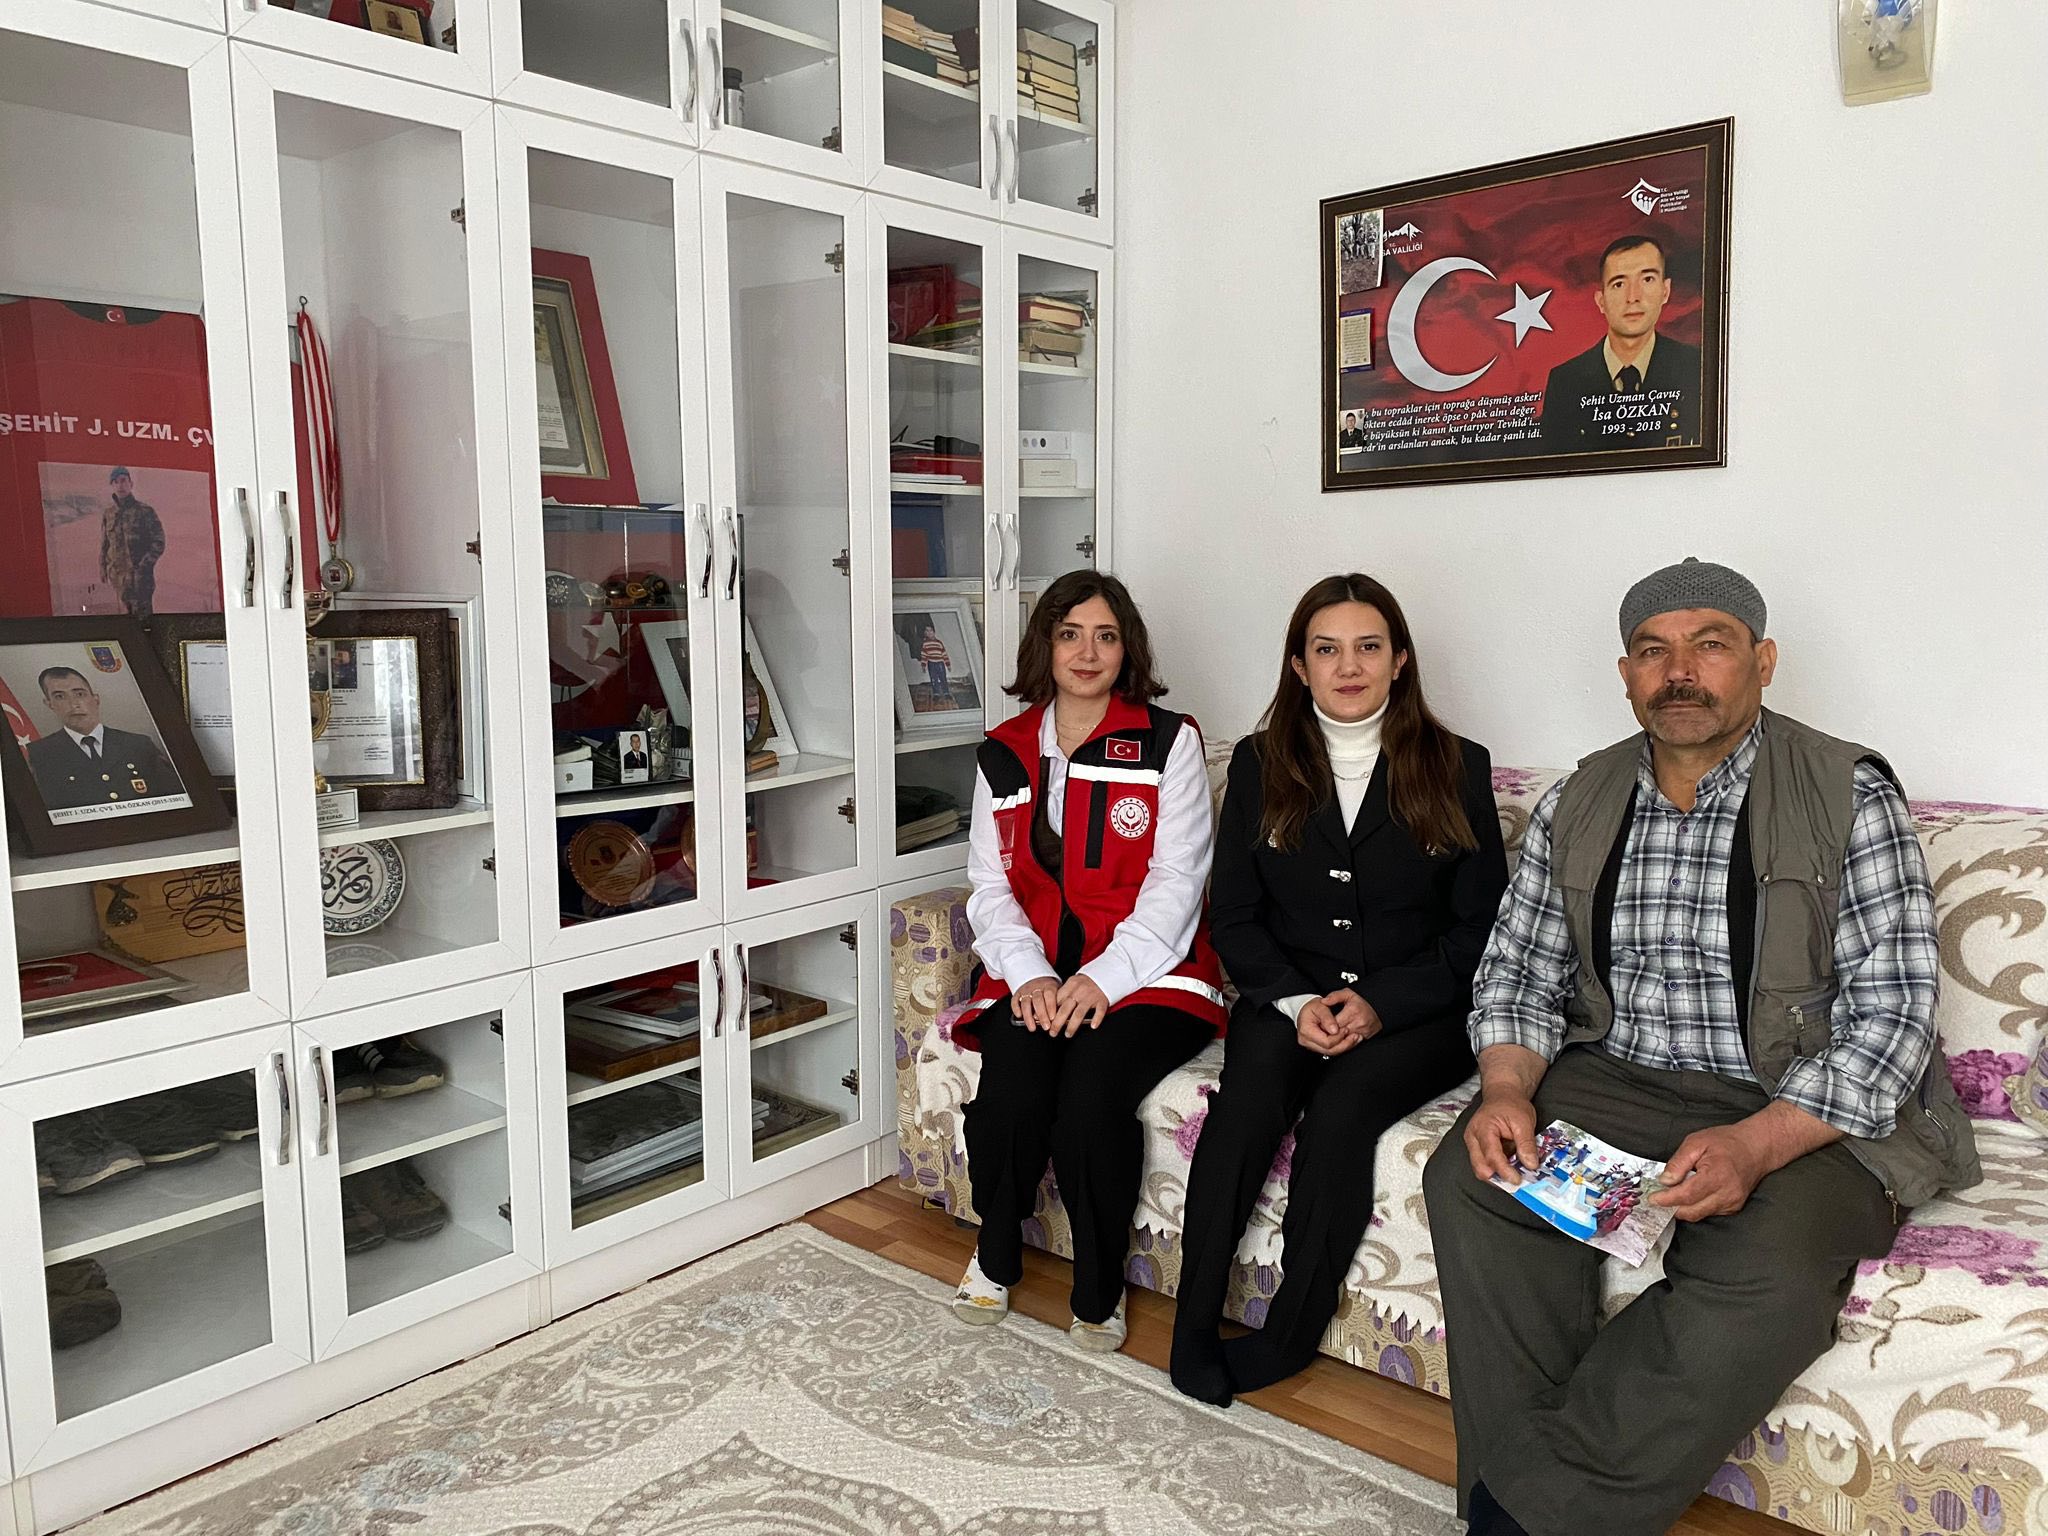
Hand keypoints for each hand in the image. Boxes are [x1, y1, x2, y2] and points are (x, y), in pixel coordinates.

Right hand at [1012, 977, 1058, 1032]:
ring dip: (1028, 1016)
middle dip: (1041, 1015)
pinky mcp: (1018, 994)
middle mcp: (1036, 987)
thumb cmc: (1051, 990)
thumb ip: (1059, 1002)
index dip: (1050, 1006)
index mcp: (1048, 985)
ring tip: (1032, 1028)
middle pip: (1038, 1000)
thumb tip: (1063, 1018)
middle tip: (1046, 1026)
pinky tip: (1019, 1016)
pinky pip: (1014, 1000)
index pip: (1049, 994)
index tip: (1053, 1018)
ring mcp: (1026, 990)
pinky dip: (1016, 1008)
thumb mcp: (1058, 992)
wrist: (1038, 978)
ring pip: (1026, 1002)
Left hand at [1050, 975, 1110, 1036]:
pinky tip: (1093, 1026)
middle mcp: (1079, 991)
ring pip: (1079, 1013)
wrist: (1102, 974)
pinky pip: (1099, 1011)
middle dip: (1057, 1023)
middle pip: (1065, 1009)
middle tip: (1053, 1033)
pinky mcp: (1102, 1000)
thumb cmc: (1084, 983)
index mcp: (1070, 986)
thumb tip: (1047, 1012)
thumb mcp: (1071, 985)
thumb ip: (1061, 996)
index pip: (1056, 1001)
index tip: (1045, 1022)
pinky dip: (1096, 1019)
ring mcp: (1091, 996)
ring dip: (1072, 1026)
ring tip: (1068, 1034)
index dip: (1049, 1013)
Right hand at [1295, 999, 1350, 1055]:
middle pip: (1329, 1050)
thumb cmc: (1312, 1007)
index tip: (1346, 1029)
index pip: (1326, 1041)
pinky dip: (1340, 1046)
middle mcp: (1306, 1041)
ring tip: (1355, 1038)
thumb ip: (1327, 1018)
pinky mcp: (1316, 1046)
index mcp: (1306, 1030)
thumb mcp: (1320, 1006)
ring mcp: (1310, 1045)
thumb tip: (1335, 1030)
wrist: (1305, 1009)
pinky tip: (1349, 1040)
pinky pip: (1330, 1050)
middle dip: (1344, 1044)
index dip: (1338, 1037)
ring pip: (1331, 1052)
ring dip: (1344, 1046)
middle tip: (1355, 1036)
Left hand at [1323, 988, 1381, 1042]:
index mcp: (1353, 1011)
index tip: (1320, 1023)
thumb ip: (1334, 996)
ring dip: (1335, 1038)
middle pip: (1338, 1033)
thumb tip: (1324, 1001)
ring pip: (1343, 1039)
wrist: (1377, 1010)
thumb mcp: (1347, 994)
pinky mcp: (1363, 1038)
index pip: (1334, 1023)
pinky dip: (1343, 1041)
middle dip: (1329, 1032)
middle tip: (1322, 1029)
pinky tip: (1339, 1037)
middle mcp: (1358, 1023)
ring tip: (1330, 1033)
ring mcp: (1361, 1032)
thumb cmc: (1361, 1003)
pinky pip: (1349, 1043)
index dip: (1325, 1024)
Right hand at [1463, 1085, 1539, 1184]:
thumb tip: (1531, 1165)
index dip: (1504, 1171)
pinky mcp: (1477, 1148)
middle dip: (1498, 1178)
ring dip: (1498, 1175)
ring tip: (1516, 1172)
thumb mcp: (1524, 1121)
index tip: (1518, 1180)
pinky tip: (1511, 1166)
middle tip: (1517, 1180)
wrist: (1503, 1095)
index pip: (1491, 1156)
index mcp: (1483, 1129)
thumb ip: (1526, 1144)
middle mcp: (1473, 1138)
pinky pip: (1485, 1164)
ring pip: (1481, 1169)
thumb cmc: (1511, 1104)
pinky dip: (1498, 1169)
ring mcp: (1473, 1144)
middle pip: (1480, 1168)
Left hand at [1649, 1124, 1772, 1220]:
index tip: (1652, 1198)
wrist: (1756, 1148)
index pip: (1687, 1195)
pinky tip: (1692, 1193)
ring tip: (1675, 1192)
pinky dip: (1696, 1206)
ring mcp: (1732, 1203)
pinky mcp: (1733, 1207)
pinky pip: (1708, 1212)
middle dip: (1672, 1206)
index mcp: (1717, 1176)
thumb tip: (1665, 1181)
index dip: (1667, 1199)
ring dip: (1683, 1207)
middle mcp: (1727, 1194)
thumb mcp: (1696, 1142)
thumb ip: (1679, 1162)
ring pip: (1699, 1214)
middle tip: (1658, 1196)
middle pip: (1692, 1211)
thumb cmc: (1727, 1142)